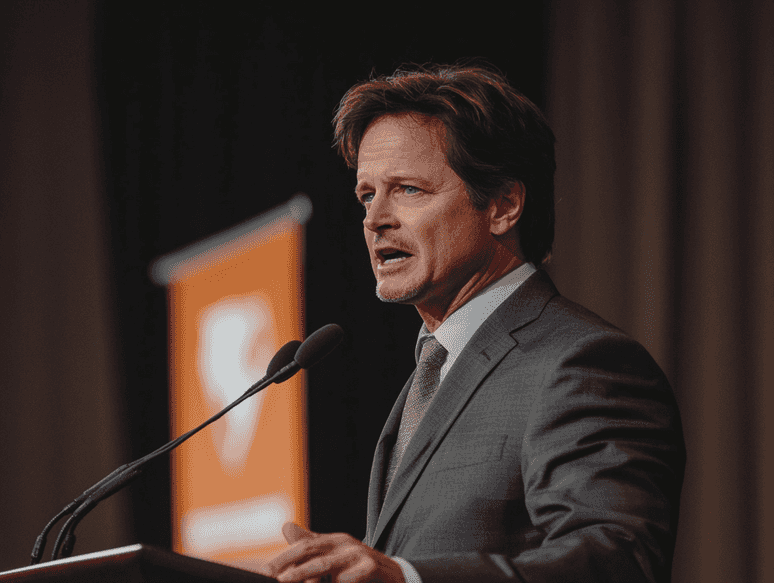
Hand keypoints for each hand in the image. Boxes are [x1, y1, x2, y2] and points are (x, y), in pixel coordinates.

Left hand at [261, 522, 405, 582]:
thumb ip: (311, 545)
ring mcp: (358, 554)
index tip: (265, 571)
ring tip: (288, 580)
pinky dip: (342, 581)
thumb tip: (286, 526)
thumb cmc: (358, 568)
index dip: (284, 557)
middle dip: (289, 563)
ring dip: (306, 573)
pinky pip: (352, 576)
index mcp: (333, 541)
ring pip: (327, 565)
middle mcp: (344, 543)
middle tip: (274, 577)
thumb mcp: (334, 556)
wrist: (395, 576)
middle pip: (311, 550)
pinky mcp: (373, 566)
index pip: (304, 546)